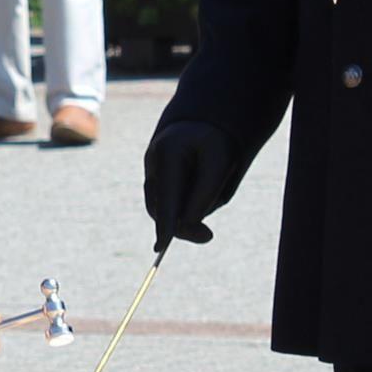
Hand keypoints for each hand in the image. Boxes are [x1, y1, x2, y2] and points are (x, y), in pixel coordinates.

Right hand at [143, 117, 240, 249]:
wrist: (203, 124)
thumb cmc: (215, 142)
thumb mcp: (220, 162)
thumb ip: (205, 194)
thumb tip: (188, 225)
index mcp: (168, 152)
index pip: (166, 196)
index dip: (164, 223)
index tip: (161, 247)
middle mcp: (152, 163)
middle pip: (162, 208)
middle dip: (183, 224)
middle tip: (208, 235)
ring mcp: (150, 172)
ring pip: (164, 209)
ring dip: (187, 211)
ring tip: (210, 188)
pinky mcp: (154, 181)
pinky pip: (168, 204)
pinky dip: (184, 206)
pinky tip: (200, 189)